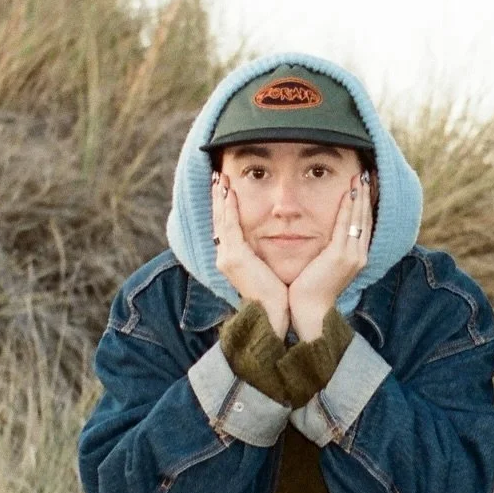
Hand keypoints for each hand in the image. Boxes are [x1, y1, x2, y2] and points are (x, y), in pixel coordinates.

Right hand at [211, 176, 289, 336]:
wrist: (273, 315)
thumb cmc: (276, 296)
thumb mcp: (266, 271)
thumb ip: (262, 256)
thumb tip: (268, 245)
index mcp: (232, 260)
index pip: (225, 227)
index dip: (223, 208)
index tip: (224, 189)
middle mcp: (225, 257)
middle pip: (219, 220)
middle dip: (218, 198)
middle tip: (217, 177)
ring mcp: (227, 257)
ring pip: (221, 220)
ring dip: (221, 198)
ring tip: (221, 179)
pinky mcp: (235, 257)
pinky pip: (230, 226)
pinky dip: (229, 208)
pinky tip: (230, 193)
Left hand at [288, 176, 372, 341]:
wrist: (309, 311)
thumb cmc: (310, 290)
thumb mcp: (323, 266)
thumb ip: (327, 251)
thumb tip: (323, 239)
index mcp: (356, 257)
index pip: (364, 224)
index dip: (365, 204)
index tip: (363, 186)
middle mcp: (359, 255)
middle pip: (366, 218)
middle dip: (366, 195)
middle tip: (365, 174)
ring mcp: (352, 256)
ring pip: (359, 219)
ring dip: (359, 196)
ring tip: (360, 177)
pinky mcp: (341, 256)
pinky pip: (346, 226)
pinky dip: (348, 208)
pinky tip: (348, 193)